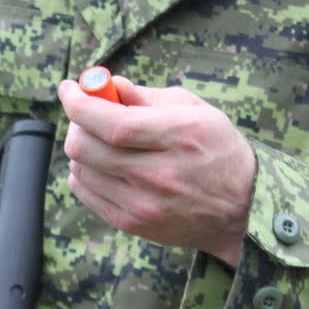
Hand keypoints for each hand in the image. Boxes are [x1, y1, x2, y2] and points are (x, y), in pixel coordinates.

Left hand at [58, 74, 255, 265]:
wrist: (240, 208)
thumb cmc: (217, 149)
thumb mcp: (194, 110)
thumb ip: (147, 97)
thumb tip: (107, 85)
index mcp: (177, 137)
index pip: (112, 123)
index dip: (79, 104)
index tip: (68, 89)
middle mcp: (158, 174)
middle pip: (86, 147)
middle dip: (78, 123)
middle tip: (88, 114)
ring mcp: (142, 204)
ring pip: (80, 168)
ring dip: (82, 148)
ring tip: (104, 141)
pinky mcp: (131, 223)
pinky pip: (84, 191)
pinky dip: (84, 171)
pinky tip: (104, 164)